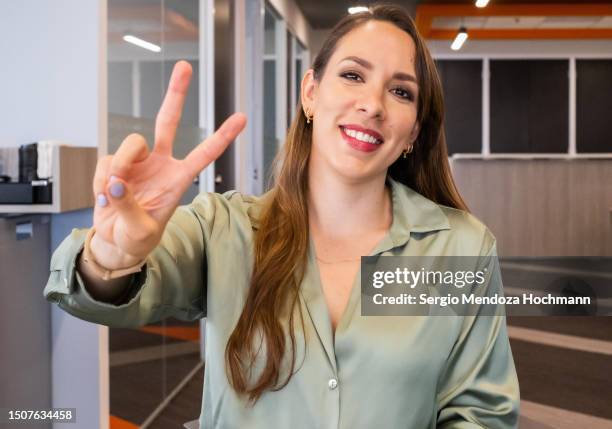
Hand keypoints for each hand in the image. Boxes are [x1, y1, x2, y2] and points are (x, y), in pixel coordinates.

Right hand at [91, 61, 245, 268]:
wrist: (115, 242)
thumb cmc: (136, 238)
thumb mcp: (139, 231)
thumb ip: (128, 207)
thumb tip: (116, 182)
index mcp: (178, 179)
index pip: (204, 154)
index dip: (223, 136)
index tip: (242, 117)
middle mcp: (160, 164)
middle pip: (168, 121)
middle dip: (176, 94)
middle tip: (184, 66)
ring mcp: (137, 162)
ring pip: (131, 142)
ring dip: (120, 164)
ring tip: (113, 192)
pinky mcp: (114, 164)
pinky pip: (106, 161)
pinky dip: (101, 180)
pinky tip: (105, 196)